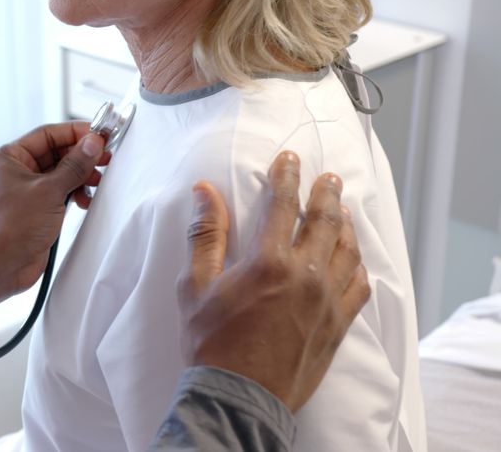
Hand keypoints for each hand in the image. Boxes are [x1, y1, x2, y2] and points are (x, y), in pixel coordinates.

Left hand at [0, 121, 110, 312]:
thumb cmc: (11, 227)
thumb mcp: (49, 190)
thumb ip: (74, 165)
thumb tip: (93, 143)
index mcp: (8, 157)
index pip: (47, 134)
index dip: (75, 133)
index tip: (100, 135)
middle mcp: (14, 170)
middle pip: (55, 153)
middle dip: (81, 156)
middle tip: (105, 158)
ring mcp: (25, 190)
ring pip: (59, 173)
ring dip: (80, 176)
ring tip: (97, 182)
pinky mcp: (35, 208)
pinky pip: (59, 192)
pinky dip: (74, 193)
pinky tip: (85, 200)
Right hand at [177, 151, 370, 411]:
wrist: (239, 396)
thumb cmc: (211, 343)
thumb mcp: (194, 287)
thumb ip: (205, 235)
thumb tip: (205, 191)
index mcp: (268, 261)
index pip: (283, 204)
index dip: (286, 177)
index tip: (289, 159)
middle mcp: (305, 275)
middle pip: (324, 220)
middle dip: (326, 192)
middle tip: (328, 176)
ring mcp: (327, 301)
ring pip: (348, 250)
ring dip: (346, 224)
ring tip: (344, 210)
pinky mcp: (338, 324)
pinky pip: (360, 286)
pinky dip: (358, 265)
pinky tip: (354, 258)